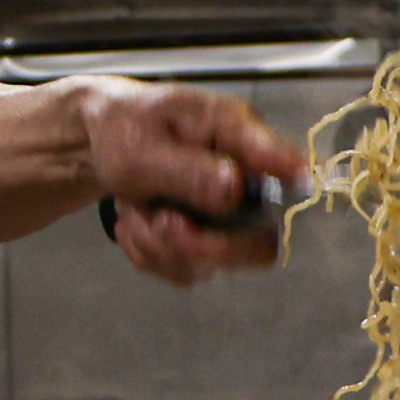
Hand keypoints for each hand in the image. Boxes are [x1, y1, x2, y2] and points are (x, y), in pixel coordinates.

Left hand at [78, 79, 304, 286]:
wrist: (99, 143)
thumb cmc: (126, 128)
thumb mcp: (142, 144)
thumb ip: (188, 168)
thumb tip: (234, 189)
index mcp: (241, 135)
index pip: (289, 168)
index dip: (300, 195)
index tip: (285, 210)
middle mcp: (246, 180)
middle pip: (262, 241)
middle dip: (203, 245)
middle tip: (161, 221)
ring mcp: (229, 218)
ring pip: (213, 263)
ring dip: (159, 243)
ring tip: (131, 205)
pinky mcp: (205, 245)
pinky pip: (184, 271)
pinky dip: (149, 254)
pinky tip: (134, 222)